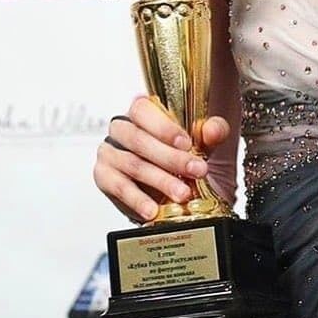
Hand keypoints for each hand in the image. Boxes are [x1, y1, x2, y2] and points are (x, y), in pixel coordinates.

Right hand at [93, 95, 230, 223]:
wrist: (174, 193)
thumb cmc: (185, 160)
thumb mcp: (205, 144)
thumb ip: (214, 131)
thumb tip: (212, 130)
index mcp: (143, 112)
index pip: (143, 109)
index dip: (163, 126)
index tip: (186, 143)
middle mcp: (122, 128)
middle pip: (138, 138)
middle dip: (170, 157)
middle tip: (196, 171)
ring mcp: (109, 152)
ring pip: (132, 164)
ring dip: (160, 180)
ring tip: (182, 193)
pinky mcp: (103, 177)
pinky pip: (117, 187)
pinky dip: (137, 199)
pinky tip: (153, 209)